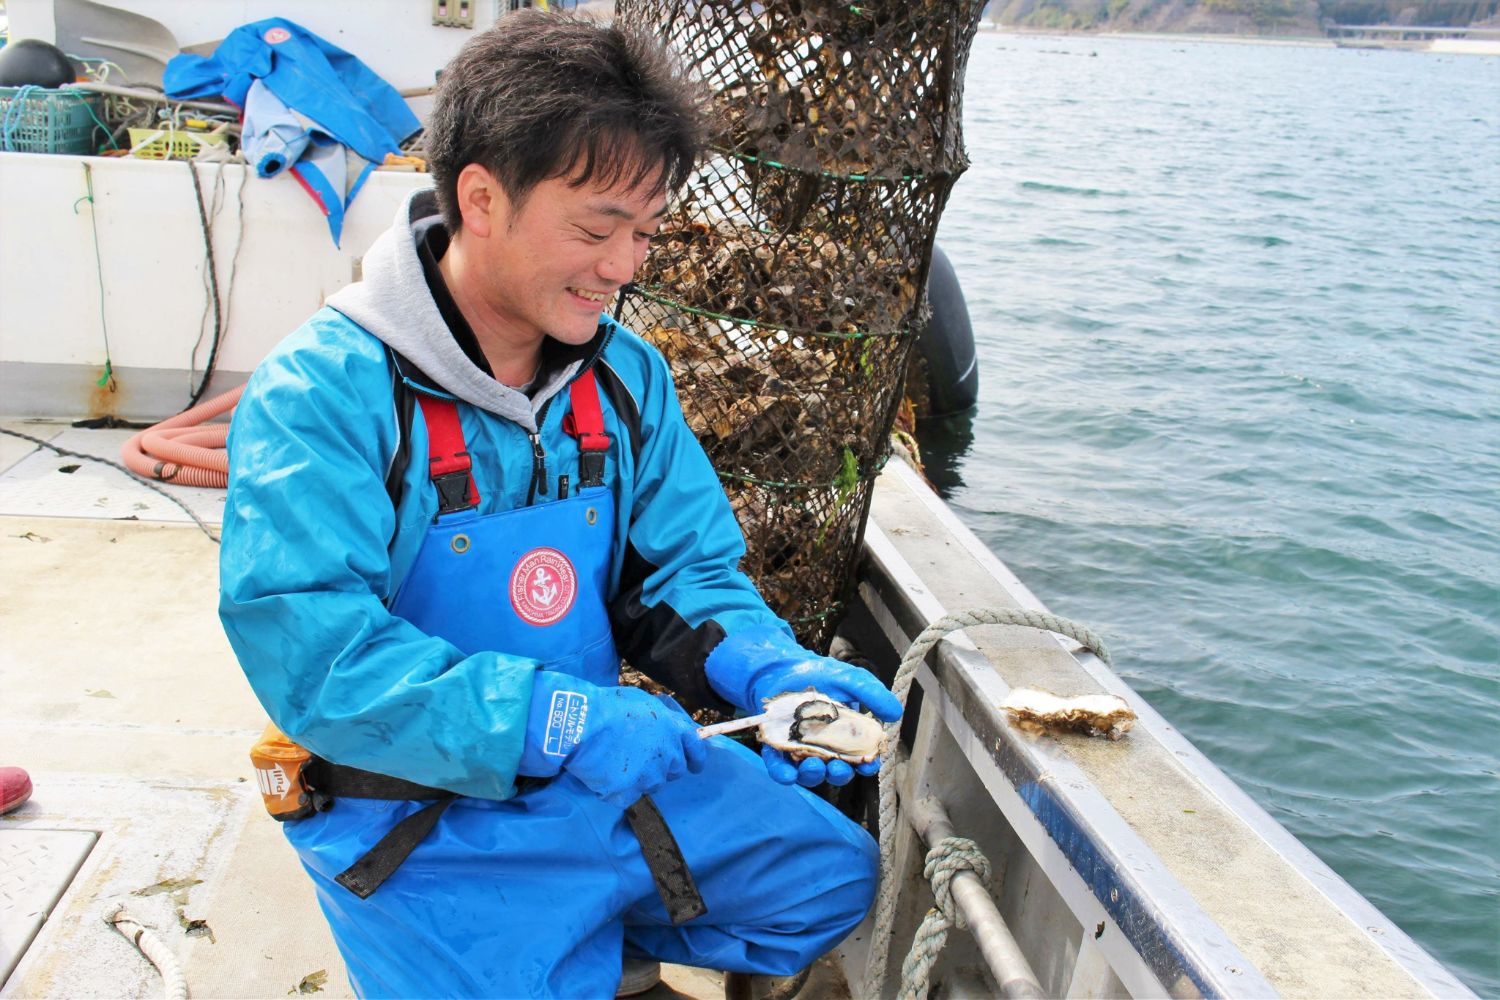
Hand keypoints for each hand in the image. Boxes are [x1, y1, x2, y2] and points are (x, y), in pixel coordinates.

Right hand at [519, 672, 705, 805]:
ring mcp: (648, 776)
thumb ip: (664, 719)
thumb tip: (671, 729)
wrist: (581, 724)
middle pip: (673, 772)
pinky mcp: (628, 792)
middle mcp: (667, 755)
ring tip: (616, 762)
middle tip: (639, 758)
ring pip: (651, 785)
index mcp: (673, 729)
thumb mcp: (645, 702)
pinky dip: (618, 790)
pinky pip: (628, 797)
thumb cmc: (609, 707)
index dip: (696, 759)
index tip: (694, 766)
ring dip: (639, 779)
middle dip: (661, 768)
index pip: (695, 749)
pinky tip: (604, 774)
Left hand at [705, 625, 901, 787]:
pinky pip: (779, 767)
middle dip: (839, 774)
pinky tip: (787, 774)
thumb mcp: (852, 681)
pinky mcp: (777, 748)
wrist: (784, 666)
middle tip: (838, 768)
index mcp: (847, 737)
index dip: (866, 765)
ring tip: (813, 766)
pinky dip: (783, 774)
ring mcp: (801, 750)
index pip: (860, 758)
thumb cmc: (823, 675)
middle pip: (836, 771)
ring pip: (809, 773)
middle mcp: (826, 748)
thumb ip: (873, 695)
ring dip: (813, 775)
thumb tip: (896, 714)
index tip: (869, 764)